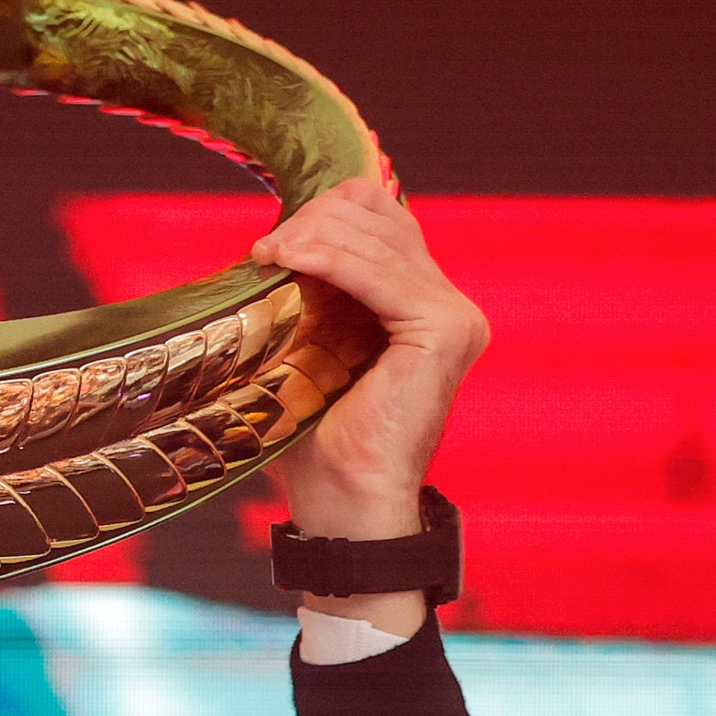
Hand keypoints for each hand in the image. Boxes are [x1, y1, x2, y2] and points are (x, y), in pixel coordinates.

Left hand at [249, 177, 488, 546]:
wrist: (343, 503)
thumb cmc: (317, 439)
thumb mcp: (306, 348)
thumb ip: (307, 294)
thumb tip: (266, 242)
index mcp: (421, 302)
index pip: (380, 215)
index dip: (324, 212)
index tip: (268, 246)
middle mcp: (448, 302)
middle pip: (380, 215)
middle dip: (313, 221)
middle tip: (260, 253)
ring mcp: (454, 314)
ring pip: (378, 237)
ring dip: (313, 237)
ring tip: (265, 256)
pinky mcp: (445, 330)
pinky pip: (381, 273)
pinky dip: (330, 259)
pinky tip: (289, 260)